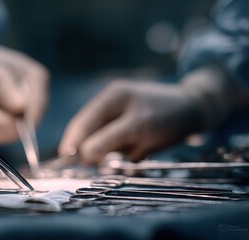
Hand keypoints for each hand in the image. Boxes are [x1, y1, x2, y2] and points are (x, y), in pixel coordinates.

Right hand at [59, 80, 202, 163]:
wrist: (196, 109)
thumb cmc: (167, 116)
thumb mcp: (137, 127)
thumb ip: (108, 139)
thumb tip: (83, 154)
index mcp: (109, 97)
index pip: (82, 122)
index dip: (72, 141)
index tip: (66, 160)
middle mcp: (110, 104)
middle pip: (88, 131)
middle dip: (92, 149)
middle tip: (96, 163)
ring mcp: (119, 114)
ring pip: (102, 140)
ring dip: (109, 152)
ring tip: (127, 153)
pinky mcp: (129, 126)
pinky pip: (117, 143)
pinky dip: (121, 151)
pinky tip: (135, 151)